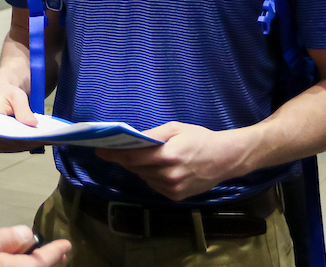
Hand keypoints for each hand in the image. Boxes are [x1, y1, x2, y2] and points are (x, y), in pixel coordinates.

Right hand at [0, 71, 39, 153]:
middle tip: (43, 137)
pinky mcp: (5, 143)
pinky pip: (18, 147)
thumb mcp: (16, 96)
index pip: (1, 133)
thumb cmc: (8, 93)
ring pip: (15, 147)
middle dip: (27, 141)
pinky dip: (29, 143)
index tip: (31, 135)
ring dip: (29, 143)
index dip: (16, 136)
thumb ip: (23, 109)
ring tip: (44, 138)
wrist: (3, 94)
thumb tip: (32, 124)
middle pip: (10, 142)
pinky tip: (40, 138)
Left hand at [96, 122, 249, 200]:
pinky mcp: (176, 197)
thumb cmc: (199, 138)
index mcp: (167, 156)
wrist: (226, 159)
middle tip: (117, 149)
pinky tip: (159, 167)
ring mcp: (172, 189)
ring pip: (143, 177)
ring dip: (139, 167)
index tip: (99, 150)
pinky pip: (153, 185)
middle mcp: (168, 176)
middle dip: (125, 158)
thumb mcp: (175, 129)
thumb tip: (129, 139)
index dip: (113, 154)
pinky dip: (150, 176)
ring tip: (144, 156)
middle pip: (135, 168)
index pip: (132, 157)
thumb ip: (151, 135)